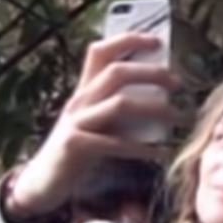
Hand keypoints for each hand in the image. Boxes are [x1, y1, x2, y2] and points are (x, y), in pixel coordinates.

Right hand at [5, 32, 178, 218]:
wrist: (43, 182)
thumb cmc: (80, 149)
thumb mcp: (98, 122)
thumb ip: (120, 106)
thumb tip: (162, 96)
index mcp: (85, 90)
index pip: (101, 51)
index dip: (128, 39)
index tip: (158, 40)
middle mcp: (79, 100)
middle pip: (117, 72)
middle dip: (151, 73)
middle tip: (179, 84)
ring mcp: (76, 122)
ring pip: (120, 104)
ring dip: (155, 109)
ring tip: (179, 118)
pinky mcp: (75, 146)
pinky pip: (115, 143)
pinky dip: (142, 147)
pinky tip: (162, 152)